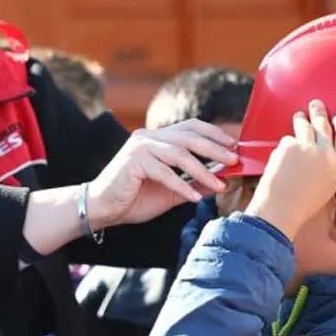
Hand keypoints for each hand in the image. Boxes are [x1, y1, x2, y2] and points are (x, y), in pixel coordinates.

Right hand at [85, 119, 237, 227]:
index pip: (190, 126)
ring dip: (203, 170)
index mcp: (157, 138)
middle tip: (233, 161)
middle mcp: (149, 137)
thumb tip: (220, 182)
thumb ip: (192, 184)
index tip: (233, 146)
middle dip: (214, 148)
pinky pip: (165, 172)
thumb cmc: (134, 199)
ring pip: (179, 154)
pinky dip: (182, 186)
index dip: (213, 133)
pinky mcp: (133, 162)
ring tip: (219, 184)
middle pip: (189, 136)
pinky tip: (195, 198)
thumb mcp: (170, 192)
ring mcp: (140, 147)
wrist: (102, 209)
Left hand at [245, 100, 335, 238]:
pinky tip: (284, 152)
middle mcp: (325, 152)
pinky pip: (288, 138)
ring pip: (304, 124)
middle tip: (315, 105)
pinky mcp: (288, 146)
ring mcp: (306, 147)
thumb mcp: (329, 184)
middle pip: (324, 123)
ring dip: (301, 119)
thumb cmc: (303, 203)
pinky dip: (286, 143)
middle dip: (319, 111)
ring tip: (299, 116)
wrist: (281, 210)